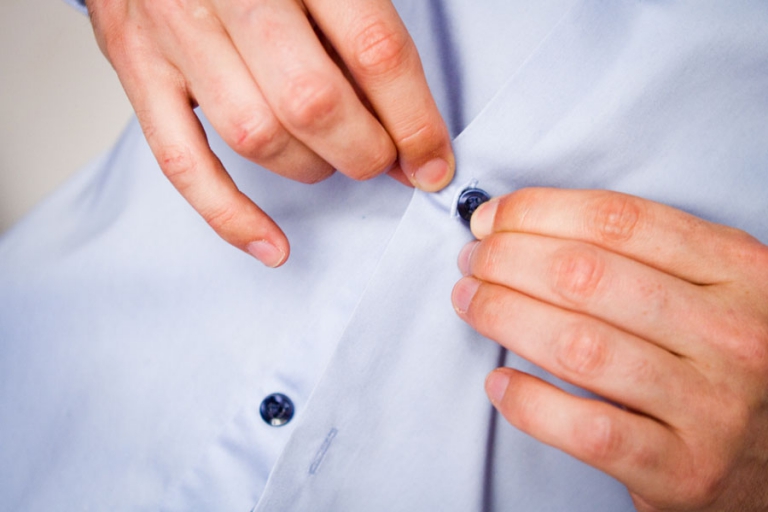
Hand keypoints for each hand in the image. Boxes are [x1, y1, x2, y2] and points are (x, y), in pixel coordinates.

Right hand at [85, 0, 453, 265]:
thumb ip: (363, 25)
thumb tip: (410, 124)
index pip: (374, 52)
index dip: (414, 120)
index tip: (432, 160)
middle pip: (314, 103)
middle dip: (366, 152)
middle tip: (384, 160)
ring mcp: (176, 31)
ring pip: (256, 136)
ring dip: (311, 169)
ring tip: (332, 162)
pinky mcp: (137, 67)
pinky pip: (182, 162)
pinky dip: (230, 214)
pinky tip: (272, 244)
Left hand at [452, 188, 767, 510]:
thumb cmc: (733, 362)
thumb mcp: (720, 290)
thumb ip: (649, 254)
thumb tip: (530, 225)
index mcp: (741, 273)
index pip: (618, 221)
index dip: (537, 212)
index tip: (491, 219)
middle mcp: (732, 335)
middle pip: (586, 276)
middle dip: (506, 260)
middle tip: (473, 261)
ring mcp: (711, 406)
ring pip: (578, 345)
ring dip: (504, 316)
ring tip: (471, 302)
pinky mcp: (683, 470)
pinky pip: (588, 429)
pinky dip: (530, 403)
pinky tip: (500, 384)